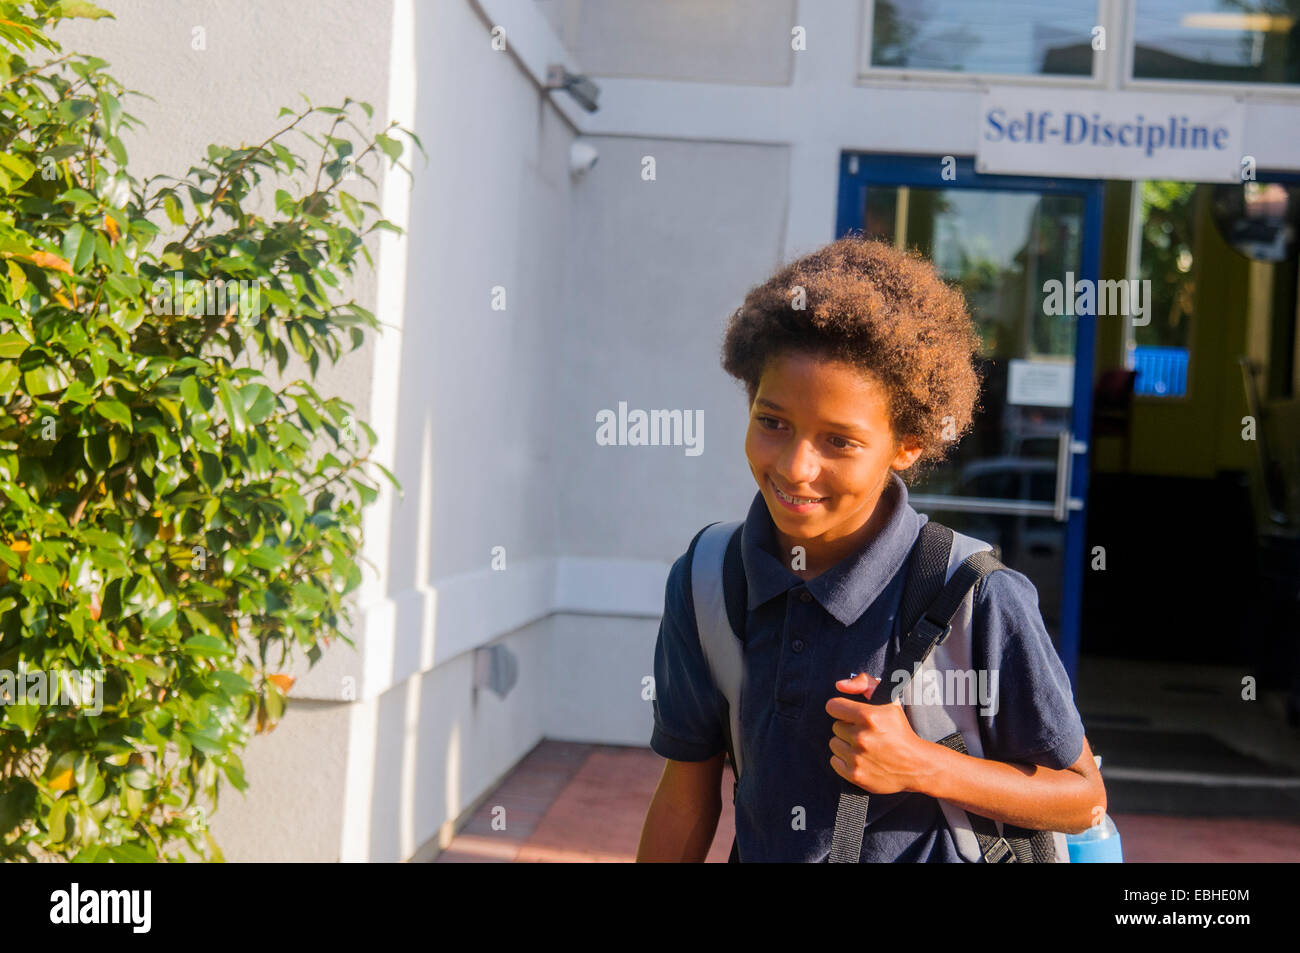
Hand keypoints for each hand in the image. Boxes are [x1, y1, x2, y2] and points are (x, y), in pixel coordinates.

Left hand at [824, 672, 934, 795]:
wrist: (916, 765)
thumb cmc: (901, 731)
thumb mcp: (889, 700)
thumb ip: (864, 683)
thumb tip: (840, 685)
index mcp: (869, 716)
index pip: (833, 706)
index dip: (842, 709)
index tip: (851, 715)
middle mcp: (861, 737)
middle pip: (836, 726)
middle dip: (848, 728)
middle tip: (865, 733)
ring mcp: (857, 758)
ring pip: (834, 744)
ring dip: (845, 744)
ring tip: (864, 746)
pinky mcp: (855, 775)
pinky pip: (834, 761)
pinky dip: (844, 761)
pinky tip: (860, 759)